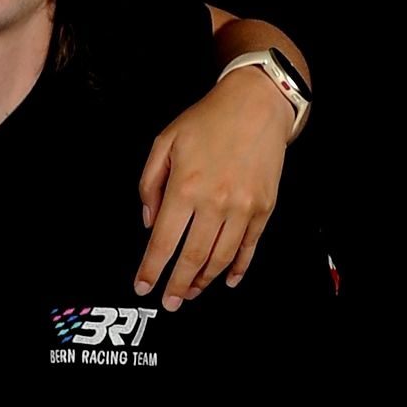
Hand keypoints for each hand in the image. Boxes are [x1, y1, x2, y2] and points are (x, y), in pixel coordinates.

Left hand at [133, 73, 292, 307]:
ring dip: (204, 280)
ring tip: (191, 292)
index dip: (151, 269)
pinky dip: (237, 267)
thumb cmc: (208, 120)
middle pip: (192, 257)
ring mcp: (243, 208)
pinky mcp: (264, 208)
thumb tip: (149, 224)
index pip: (163, 241)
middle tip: (169, 303)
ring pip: (221, 257)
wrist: (257, 104)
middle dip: (177, 285)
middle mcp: (215, 202)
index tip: (143, 286)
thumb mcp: (165, 142)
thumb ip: (150, 185)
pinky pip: (248, 247)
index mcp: (185, 187)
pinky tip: (226, 280)